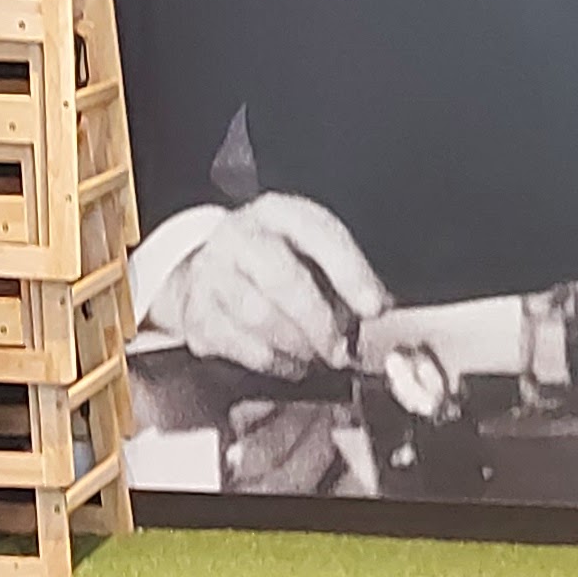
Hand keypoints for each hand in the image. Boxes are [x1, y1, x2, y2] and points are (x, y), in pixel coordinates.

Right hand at [156, 193, 387, 379]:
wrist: (209, 267)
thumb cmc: (274, 258)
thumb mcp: (309, 248)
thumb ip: (345, 276)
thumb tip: (379, 309)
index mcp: (278, 213)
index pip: (319, 235)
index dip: (351, 273)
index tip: (374, 307)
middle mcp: (241, 237)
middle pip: (283, 279)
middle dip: (320, 322)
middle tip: (341, 349)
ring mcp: (213, 273)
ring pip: (258, 316)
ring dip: (296, 345)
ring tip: (317, 357)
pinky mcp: (198, 312)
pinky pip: (238, 343)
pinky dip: (272, 361)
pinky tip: (290, 363)